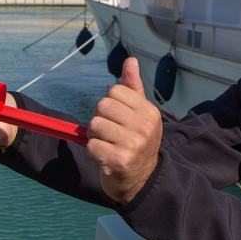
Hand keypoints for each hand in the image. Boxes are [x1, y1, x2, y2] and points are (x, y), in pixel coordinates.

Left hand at [86, 58, 162, 204]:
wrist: (141, 179)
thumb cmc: (136, 141)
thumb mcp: (139, 114)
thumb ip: (132, 87)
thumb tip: (130, 60)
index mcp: (149, 112)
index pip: (114, 91)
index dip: (109, 104)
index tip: (117, 119)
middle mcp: (144, 127)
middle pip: (102, 106)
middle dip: (100, 119)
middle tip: (110, 133)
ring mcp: (132, 144)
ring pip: (95, 125)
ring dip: (95, 136)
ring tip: (107, 145)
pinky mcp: (119, 160)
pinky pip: (91, 145)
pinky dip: (93, 151)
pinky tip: (105, 157)